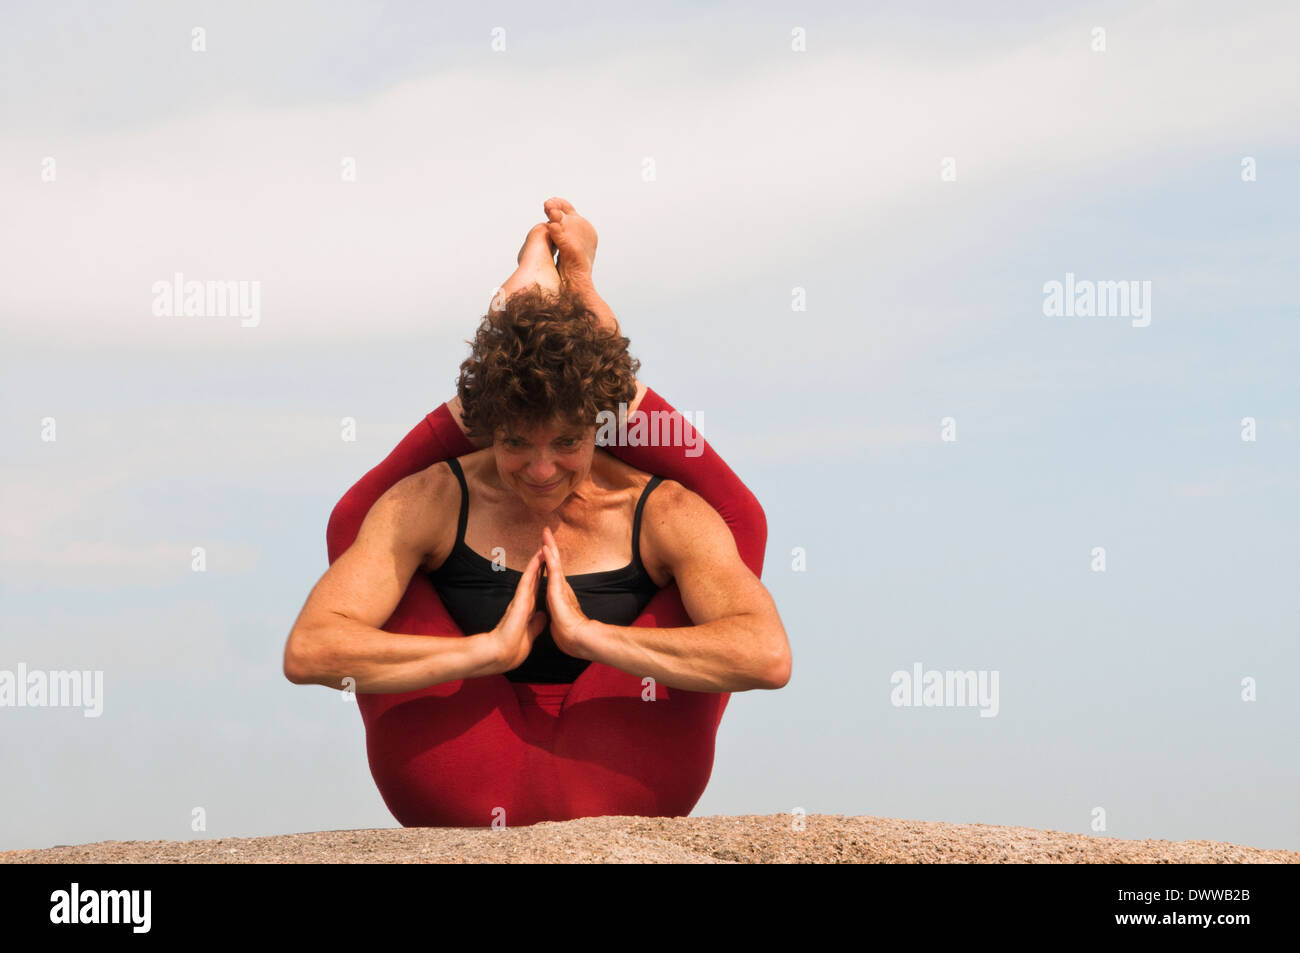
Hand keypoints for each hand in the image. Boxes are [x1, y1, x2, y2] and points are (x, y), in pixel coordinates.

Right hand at [482, 548, 547, 673]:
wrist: (504, 654)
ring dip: (537, 561)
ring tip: (543, 546)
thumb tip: (543, 616)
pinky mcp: (519, 600)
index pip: (537, 587)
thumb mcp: (531, 632)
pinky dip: (532, 569)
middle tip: (545, 547)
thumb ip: (536, 623)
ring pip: (531, 575)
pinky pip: (527, 581)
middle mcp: (524, 600)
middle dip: (540, 563)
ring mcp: (521, 599)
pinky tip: (537, 558)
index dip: (543, 575)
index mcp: (528, 608)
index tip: (548, 563)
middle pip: (534, 577)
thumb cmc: (514, 646)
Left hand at [540, 527, 596, 657]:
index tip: (545, 547)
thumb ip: (556, 613)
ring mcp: (560, 587)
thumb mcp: (557, 620)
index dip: (548, 559)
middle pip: (554, 562)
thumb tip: (550, 613)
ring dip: (550, 546)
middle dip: (550, 546)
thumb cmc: (567, 633)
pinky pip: (553, 570)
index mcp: (557, 594)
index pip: (551, 572)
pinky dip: (550, 558)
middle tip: (546, 531)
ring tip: (545, 532)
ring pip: (555, 562)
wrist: (575, 640)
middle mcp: (560, 587)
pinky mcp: (559, 589)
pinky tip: (545, 547)